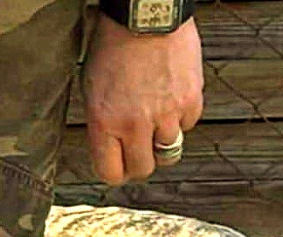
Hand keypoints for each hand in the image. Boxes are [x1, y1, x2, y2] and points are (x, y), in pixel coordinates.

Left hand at [81, 14, 203, 184]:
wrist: (145, 16)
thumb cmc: (112, 48)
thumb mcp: (91, 90)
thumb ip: (101, 124)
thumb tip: (110, 149)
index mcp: (104, 124)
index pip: (111, 173)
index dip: (115, 173)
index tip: (118, 167)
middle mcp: (135, 124)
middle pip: (143, 169)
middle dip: (140, 163)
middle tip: (138, 152)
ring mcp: (166, 113)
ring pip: (169, 152)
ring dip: (162, 143)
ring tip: (156, 125)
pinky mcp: (191, 99)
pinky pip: (189, 125)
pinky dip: (181, 119)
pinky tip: (171, 103)